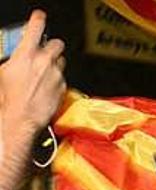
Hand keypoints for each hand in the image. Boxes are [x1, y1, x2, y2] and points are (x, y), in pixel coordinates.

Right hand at [0, 10, 65, 134]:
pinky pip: (63, 77)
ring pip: (61, 61)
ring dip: (55, 63)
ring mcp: (56, 74)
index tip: (39, 16)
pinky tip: (46, 87)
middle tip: (43, 52)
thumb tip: (20, 55)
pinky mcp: (63, 87)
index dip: (38, 19)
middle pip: (56, 43)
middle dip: (50, 46)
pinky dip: (56, 79)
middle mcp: (44, 62)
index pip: (35, 27)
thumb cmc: (8, 98)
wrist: (20, 118)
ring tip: (43, 73)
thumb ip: (16, 58)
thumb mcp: (4, 71)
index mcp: (26, 54)